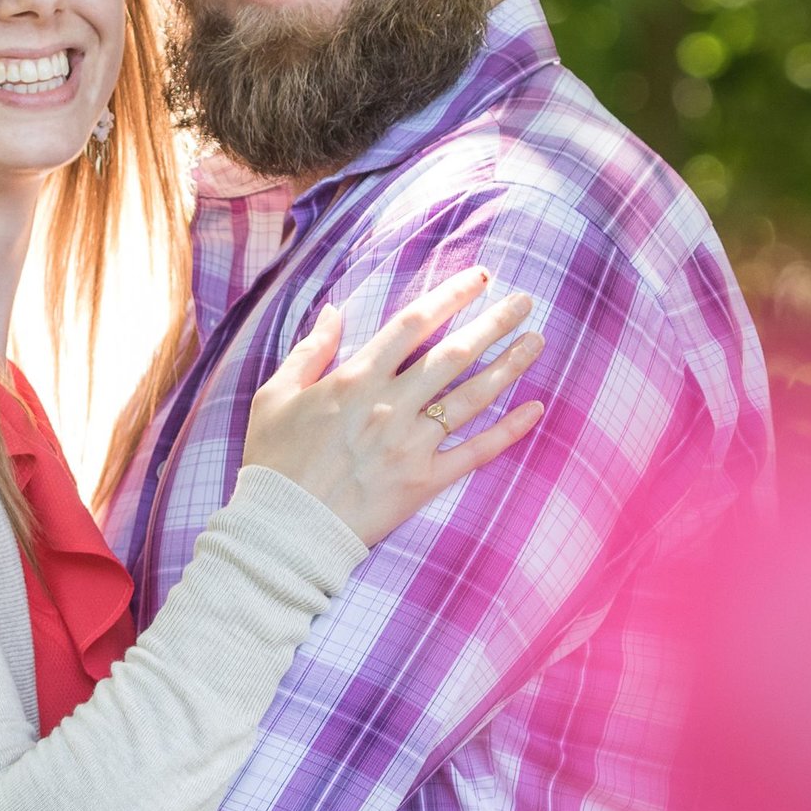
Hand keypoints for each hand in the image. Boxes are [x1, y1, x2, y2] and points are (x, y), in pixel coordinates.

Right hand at [251, 260, 542, 552]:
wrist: (283, 532)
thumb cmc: (273, 462)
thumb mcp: (277, 395)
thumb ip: (310, 350)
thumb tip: (334, 311)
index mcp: (357, 378)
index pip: (414, 323)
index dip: (451, 295)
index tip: (480, 278)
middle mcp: (391, 406)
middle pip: (453, 354)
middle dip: (493, 323)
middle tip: (525, 302)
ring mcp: (410, 446)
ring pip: (470, 397)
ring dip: (507, 365)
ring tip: (536, 340)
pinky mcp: (422, 484)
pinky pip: (474, 454)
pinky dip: (507, 432)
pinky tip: (534, 410)